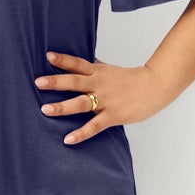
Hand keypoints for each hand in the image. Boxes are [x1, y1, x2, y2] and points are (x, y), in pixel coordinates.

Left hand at [34, 51, 171, 144]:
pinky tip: (68, 139)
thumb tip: (83, 59)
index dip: (63, 59)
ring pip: (81, 103)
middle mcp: (99, 84)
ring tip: (45, 110)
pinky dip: (81, 133)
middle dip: (56, 82)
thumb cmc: (132, 78)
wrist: (155, 86)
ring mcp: (105, 101)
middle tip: (38, 82)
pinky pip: (94, 126)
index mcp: (98, 72)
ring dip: (62, 107)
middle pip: (75, 82)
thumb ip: (95, 65)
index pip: (77, 64)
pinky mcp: (112, 116)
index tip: (48, 56)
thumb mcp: (111, 69)